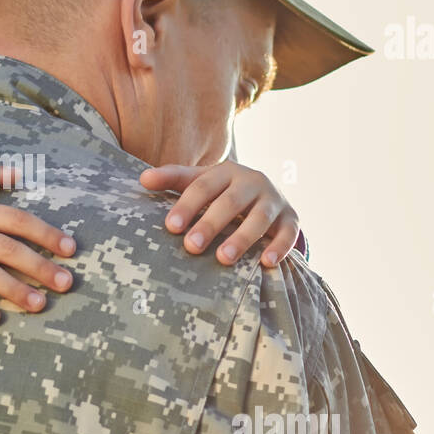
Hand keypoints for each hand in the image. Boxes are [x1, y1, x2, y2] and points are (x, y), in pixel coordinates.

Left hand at [139, 162, 300, 267]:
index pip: (204, 186)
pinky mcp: (291, 218)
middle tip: (191, 247)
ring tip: (224, 259)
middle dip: (211, 224)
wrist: (266, 194)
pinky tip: (266, 262)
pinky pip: (288, 232)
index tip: (171, 227)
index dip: (188, 205)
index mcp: (226, 171)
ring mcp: (274, 200)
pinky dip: (280, 246)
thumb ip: (172, 179)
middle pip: (231, 201)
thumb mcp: (200, 182)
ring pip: (260, 217)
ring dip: (243, 238)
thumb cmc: (223, 192)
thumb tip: (142, 179)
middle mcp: (252, 181)